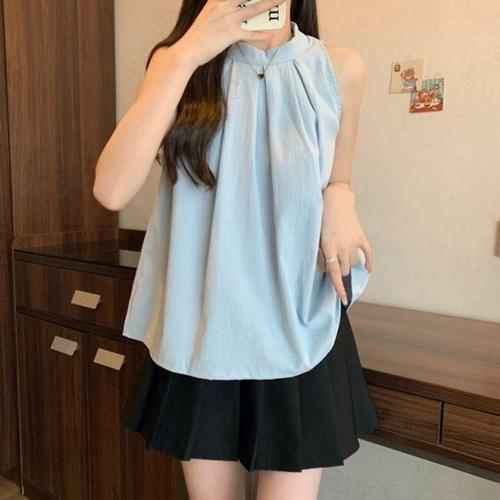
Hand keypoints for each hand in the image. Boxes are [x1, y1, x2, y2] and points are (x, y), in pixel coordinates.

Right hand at [176, 0, 287, 67]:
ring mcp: (227, 18)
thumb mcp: (207, 16)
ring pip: (254, 8)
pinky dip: (261, 34)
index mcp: (216, 0)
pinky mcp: (230, 33)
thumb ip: (219, 9)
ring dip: (269, 3)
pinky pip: (250, 33)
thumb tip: (231, 10)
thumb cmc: (197, 37)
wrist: (188, 51)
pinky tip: (270, 34)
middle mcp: (223, 5)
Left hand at [318, 183, 372, 304]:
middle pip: (345, 270)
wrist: (335, 200)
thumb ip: (320, 255)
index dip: (339, 288)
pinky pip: (367, 253)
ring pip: (354, 263)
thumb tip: (326, 270)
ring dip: (349, 265)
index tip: (344, 299)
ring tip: (342, 259)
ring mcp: (353, 242)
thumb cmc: (320, 218)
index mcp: (329, 248)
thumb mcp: (315, 238)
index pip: (335, 274)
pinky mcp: (361, 236)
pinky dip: (367, 262)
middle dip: (341, 273)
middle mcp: (343, 247)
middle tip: (335, 269)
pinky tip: (367, 268)